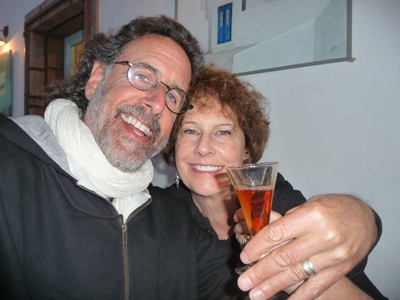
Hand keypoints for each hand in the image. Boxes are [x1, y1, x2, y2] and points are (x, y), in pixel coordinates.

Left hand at [236, 194, 376, 299]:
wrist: (365, 218)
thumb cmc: (333, 207)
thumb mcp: (309, 204)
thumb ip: (288, 221)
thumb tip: (263, 237)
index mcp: (311, 215)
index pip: (277, 233)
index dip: (257, 246)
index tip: (244, 256)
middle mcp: (323, 235)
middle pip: (284, 257)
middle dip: (260, 271)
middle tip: (243, 282)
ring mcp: (333, 255)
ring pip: (297, 273)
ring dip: (273, 286)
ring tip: (256, 294)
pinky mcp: (340, 269)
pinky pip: (317, 286)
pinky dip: (300, 296)